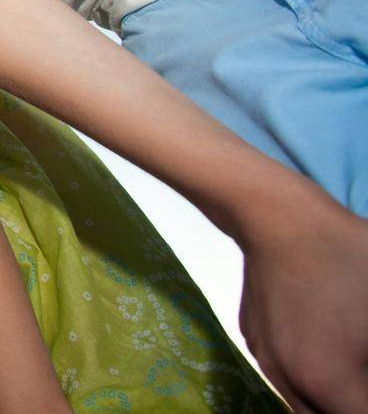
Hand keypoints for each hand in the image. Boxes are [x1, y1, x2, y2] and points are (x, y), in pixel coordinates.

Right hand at [239, 206, 367, 412]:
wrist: (276, 215)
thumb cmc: (345, 257)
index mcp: (327, 381)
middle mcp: (288, 380)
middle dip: (351, 409)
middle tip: (365, 387)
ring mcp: (265, 359)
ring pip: (301, 405)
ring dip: (330, 401)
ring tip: (352, 378)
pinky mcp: (253, 339)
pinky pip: (284, 377)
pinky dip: (308, 378)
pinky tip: (325, 349)